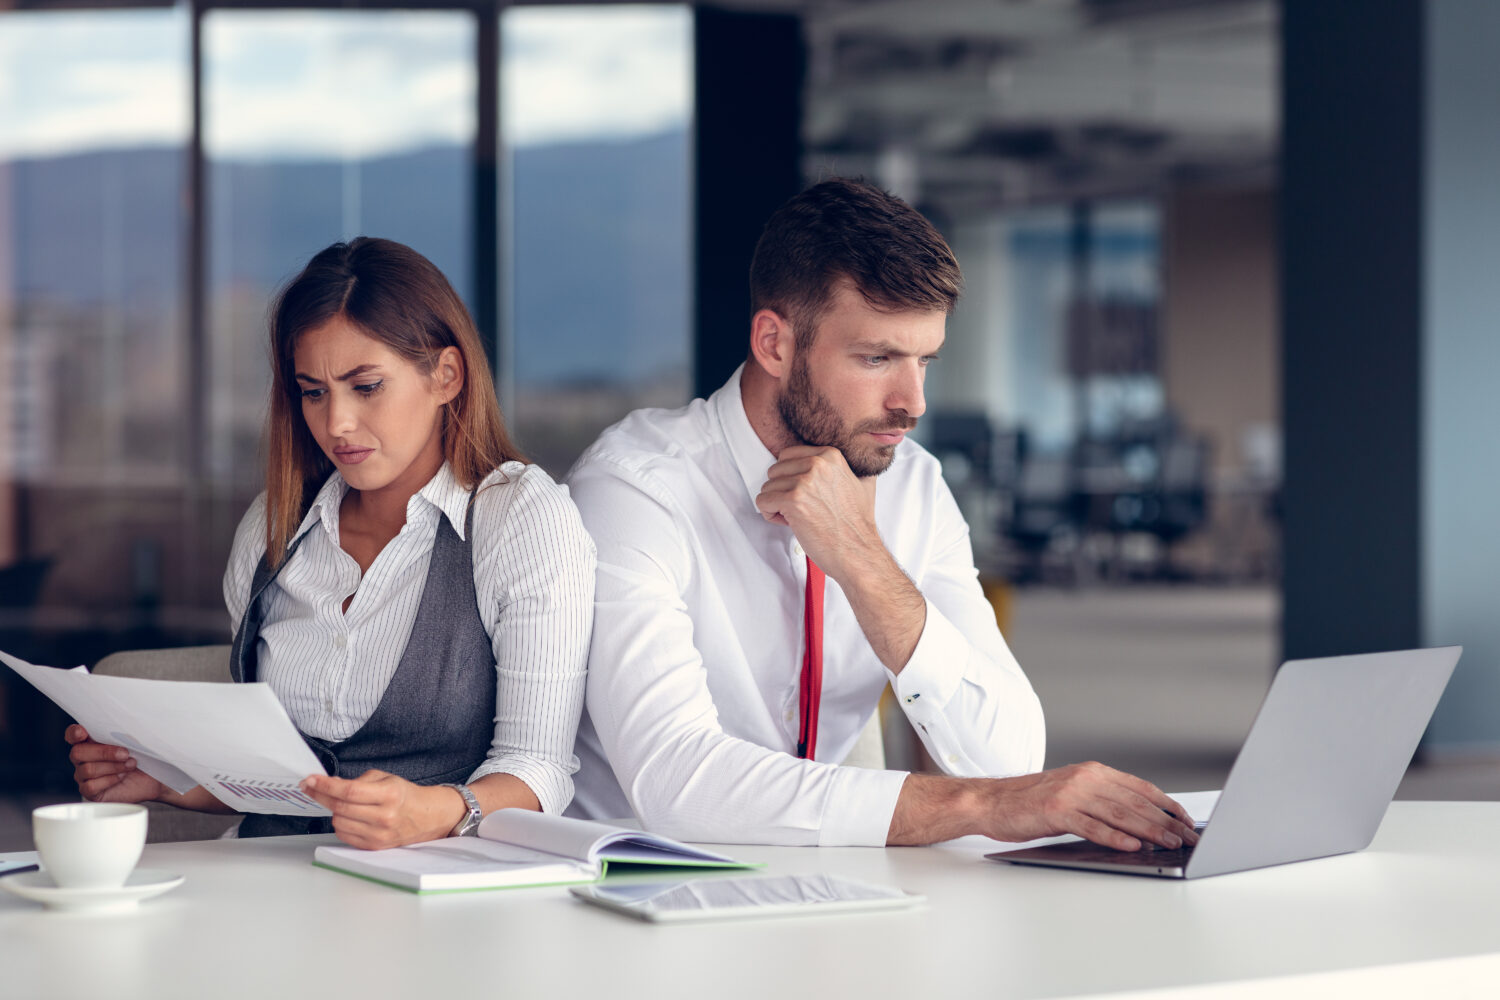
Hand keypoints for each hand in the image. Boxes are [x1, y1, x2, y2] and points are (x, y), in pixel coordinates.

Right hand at [65, 725, 166, 803]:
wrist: (152, 779)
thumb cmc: (142, 757)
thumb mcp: (134, 742)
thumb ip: (121, 733)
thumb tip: (122, 726)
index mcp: (90, 741)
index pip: (73, 735)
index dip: (74, 733)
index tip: (83, 732)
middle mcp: (83, 758)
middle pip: (78, 752)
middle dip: (104, 752)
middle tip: (125, 754)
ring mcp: (84, 776)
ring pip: (87, 769)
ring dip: (112, 766)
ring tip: (130, 764)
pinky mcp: (90, 791)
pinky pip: (90, 786)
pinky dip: (109, 780)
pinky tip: (122, 776)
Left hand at [301, 769, 465, 849]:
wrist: (426, 817)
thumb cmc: (404, 795)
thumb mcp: (386, 779)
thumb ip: (358, 781)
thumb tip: (330, 785)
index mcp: (389, 794)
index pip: (349, 791)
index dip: (325, 785)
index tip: (310, 780)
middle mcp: (384, 816)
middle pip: (340, 807)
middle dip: (320, 795)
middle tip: (311, 787)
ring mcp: (378, 834)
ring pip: (338, 822)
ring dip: (333, 811)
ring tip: (340, 803)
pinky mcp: (374, 846)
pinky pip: (344, 835)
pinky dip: (340, 824)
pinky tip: (347, 816)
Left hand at [754, 445, 880, 576]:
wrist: (857, 551)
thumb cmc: (856, 524)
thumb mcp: (863, 484)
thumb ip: (849, 469)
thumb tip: (857, 459)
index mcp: (830, 456)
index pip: (788, 456)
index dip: (790, 477)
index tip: (803, 494)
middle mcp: (817, 464)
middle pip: (775, 470)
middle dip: (781, 491)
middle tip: (799, 508)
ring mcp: (804, 481)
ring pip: (767, 487)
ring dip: (776, 505)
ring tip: (796, 518)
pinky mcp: (793, 500)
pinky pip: (762, 501)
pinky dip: (770, 515)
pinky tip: (789, 523)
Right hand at [979, 762, 1198, 850]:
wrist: (992, 801)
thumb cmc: (1031, 802)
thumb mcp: (1072, 793)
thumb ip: (1102, 801)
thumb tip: (1140, 821)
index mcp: (1092, 772)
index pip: (1140, 788)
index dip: (1167, 805)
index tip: (1186, 821)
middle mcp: (1085, 778)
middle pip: (1135, 801)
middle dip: (1166, 821)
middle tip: (1187, 838)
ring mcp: (1070, 793)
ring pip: (1119, 813)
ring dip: (1149, 830)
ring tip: (1169, 844)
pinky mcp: (1056, 811)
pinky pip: (1092, 826)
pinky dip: (1115, 836)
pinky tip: (1132, 845)